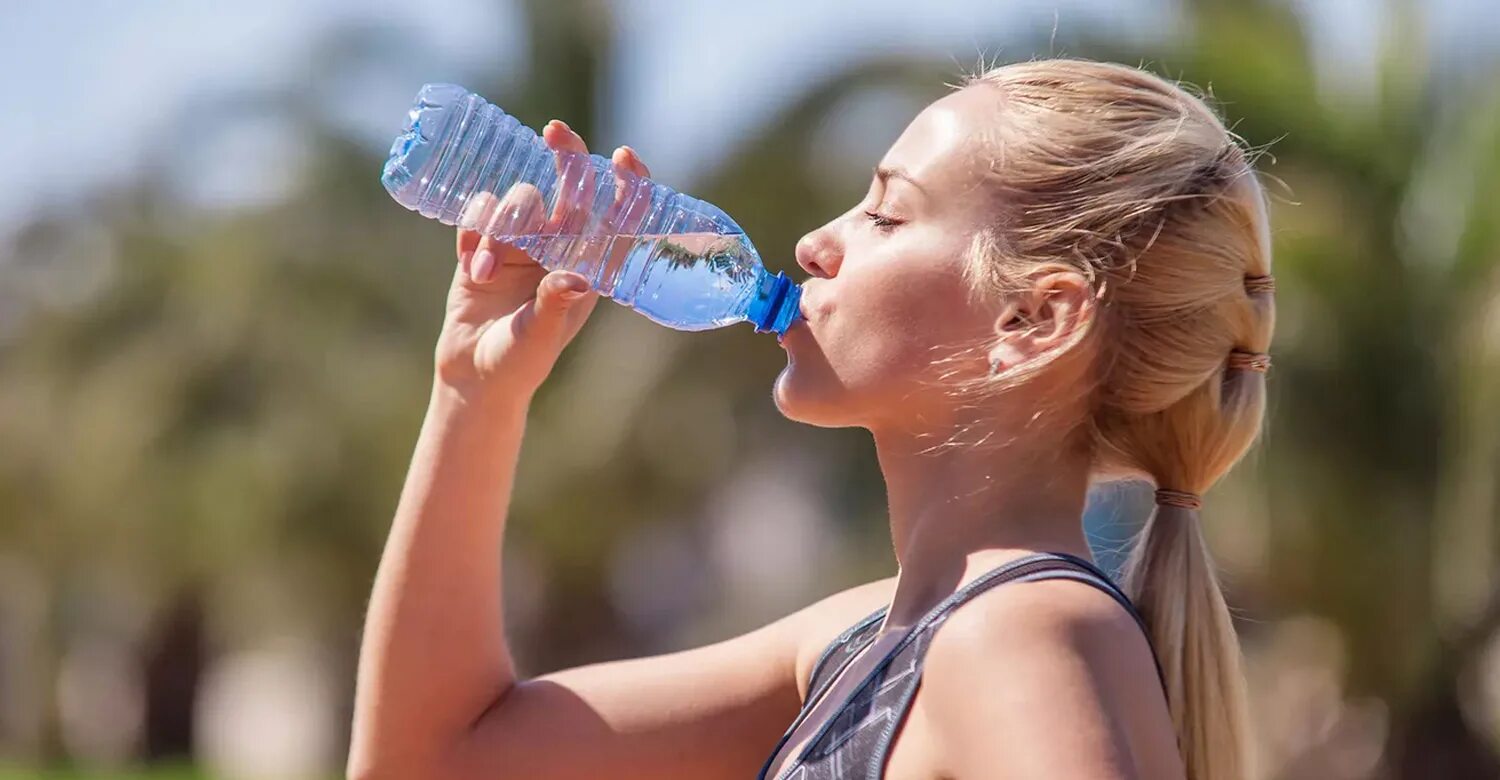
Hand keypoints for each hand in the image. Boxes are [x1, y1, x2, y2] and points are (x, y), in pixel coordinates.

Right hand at [434, 120, 651, 404]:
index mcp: (588, 267)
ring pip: (519, 199)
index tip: (624, 157)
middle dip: (566, 155)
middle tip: (555, 131)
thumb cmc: (519, 362)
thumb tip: (576, 278)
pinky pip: (480, 213)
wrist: (473, 374)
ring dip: (501, 225)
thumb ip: (554, 305)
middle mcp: (559, 247)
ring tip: (486, 274)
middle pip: (571, 187)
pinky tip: (472, 267)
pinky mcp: (484, 243)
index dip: (627, 185)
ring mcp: (522, 242)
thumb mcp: (538, 338)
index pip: (618, 218)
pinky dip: (473, 232)